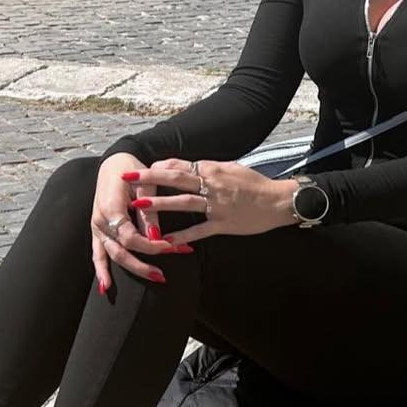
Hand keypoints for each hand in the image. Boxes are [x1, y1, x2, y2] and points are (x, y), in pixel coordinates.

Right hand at [91, 154, 187, 292]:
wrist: (114, 162)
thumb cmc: (132, 170)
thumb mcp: (145, 186)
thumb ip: (149, 213)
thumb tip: (156, 237)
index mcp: (111, 209)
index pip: (131, 238)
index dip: (151, 246)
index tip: (172, 247)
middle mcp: (100, 221)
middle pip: (121, 251)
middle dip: (144, 265)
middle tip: (163, 274)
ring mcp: (96, 227)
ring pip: (111, 256)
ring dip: (132, 269)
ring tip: (154, 278)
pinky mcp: (97, 230)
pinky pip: (96, 254)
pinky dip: (101, 270)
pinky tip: (105, 288)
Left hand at [125, 158, 298, 247]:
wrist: (279, 201)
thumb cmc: (255, 184)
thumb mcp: (232, 168)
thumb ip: (208, 169)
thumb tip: (187, 167)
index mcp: (213, 169)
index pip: (179, 165)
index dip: (157, 167)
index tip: (138, 169)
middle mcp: (212, 185)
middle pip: (175, 179)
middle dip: (149, 179)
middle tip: (126, 178)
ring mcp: (217, 205)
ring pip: (183, 203)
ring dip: (159, 204)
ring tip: (138, 206)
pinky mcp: (223, 224)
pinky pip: (199, 231)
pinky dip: (181, 236)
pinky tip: (164, 241)